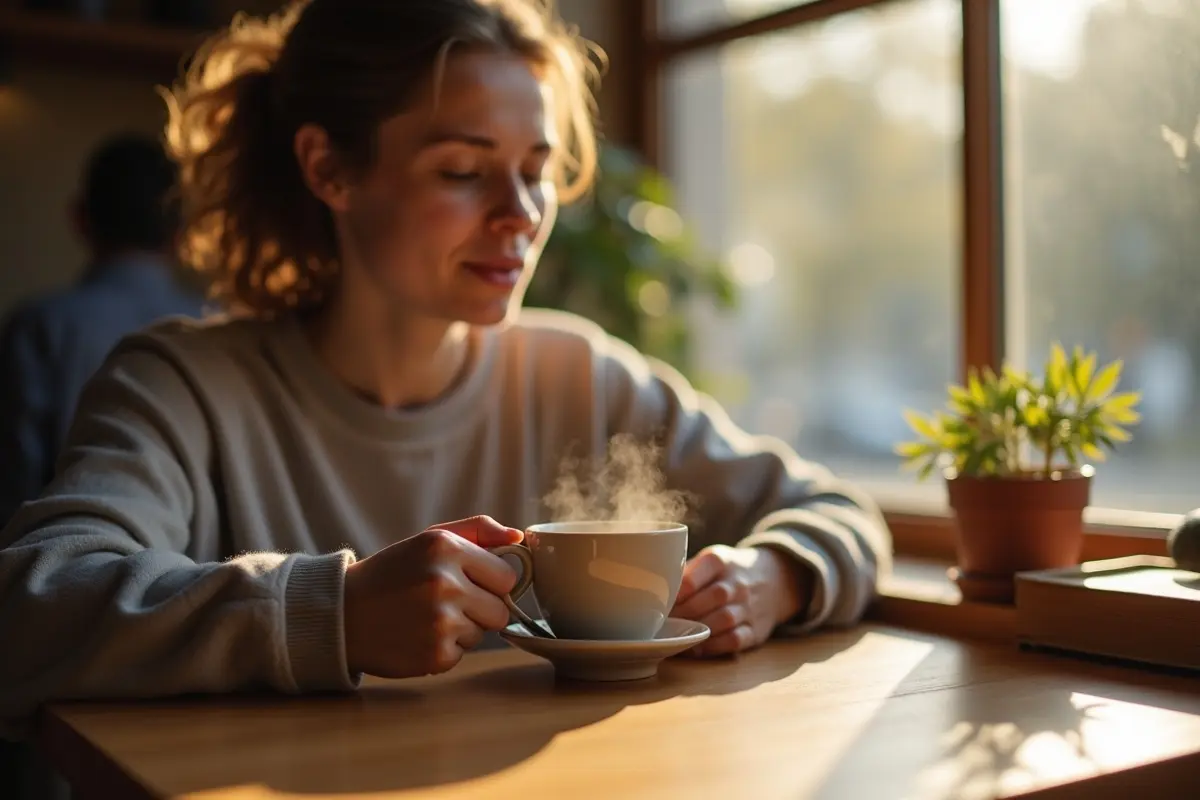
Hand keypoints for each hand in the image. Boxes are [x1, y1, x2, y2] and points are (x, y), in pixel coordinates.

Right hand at [343, 515, 522, 678]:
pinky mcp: (435, 655)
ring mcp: (440, 622)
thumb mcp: (430, 539)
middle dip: (481, 608)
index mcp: (446, 548)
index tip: (468, 582)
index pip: (507, 575)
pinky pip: (462, 654)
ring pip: (483, 632)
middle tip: (446, 602)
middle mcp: (445, 583)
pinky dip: (444, 649)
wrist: (342, 614)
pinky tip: (417, 636)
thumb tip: (519, 538)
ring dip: (462, 629)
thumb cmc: (393, 574)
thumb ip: (478, 531)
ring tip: (426, 618)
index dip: (491, 581)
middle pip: (501, 609)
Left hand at [671, 545, 809, 656]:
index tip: (661, 601)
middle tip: (664, 622)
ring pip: (724, 620)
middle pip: (712, 598)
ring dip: (699, 629)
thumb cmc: (728, 571)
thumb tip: (652, 588)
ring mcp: (749, 607)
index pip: (697, 575)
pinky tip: (698, 647)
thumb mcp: (710, 559)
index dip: (677, 592)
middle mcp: (737, 583)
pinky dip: (714, 646)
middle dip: (685, 612)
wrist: (775, 579)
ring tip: (679, 634)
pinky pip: (735, 640)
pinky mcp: (755, 630)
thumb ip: (685, 571)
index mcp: (720, 561)